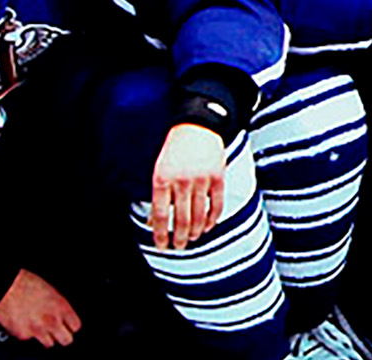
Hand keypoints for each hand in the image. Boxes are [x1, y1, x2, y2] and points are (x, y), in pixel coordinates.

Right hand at [0, 269, 80, 346]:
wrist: (5, 286)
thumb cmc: (25, 283)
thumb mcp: (51, 290)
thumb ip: (58, 306)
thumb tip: (61, 313)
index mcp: (61, 307)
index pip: (75, 326)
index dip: (71, 326)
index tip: (68, 325)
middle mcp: (51, 321)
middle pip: (66, 340)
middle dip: (62, 336)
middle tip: (57, 331)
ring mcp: (37, 330)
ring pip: (49, 344)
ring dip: (45, 337)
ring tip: (38, 327)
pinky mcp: (22, 335)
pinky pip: (28, 339)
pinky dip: (26, 333)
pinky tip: (23, 322)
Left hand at [148, 123, 224, 250]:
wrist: (197, 125)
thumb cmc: (175, 149)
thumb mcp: (159, 169)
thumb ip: (158, 195)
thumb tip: (153, 222)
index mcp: (162, 179)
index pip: (161, 215)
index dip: (161, 234)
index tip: (162, 246)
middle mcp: (181, 181)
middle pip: (181, 219)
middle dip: (179, 237)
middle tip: (179, 246)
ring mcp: (201, 179)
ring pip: (199, 215)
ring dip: (196, 231)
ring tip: (192, 239)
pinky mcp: (218, 177)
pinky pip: (217, 204)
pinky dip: (213, 219)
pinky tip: (209, 226)